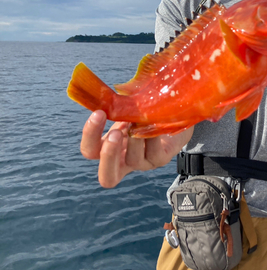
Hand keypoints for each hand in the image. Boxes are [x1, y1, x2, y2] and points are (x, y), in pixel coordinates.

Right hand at [80, 110, 194, 187]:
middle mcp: (124, 159)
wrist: (174, 114)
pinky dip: (151, 137)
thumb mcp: (126, 108)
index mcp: (110, 147)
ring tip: (137, 121)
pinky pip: (154, 153)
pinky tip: (152, 123)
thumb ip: (115, 104)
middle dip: (108, 155)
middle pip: (107, 177)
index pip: (90, 150)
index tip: (98, 113)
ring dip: (133, 139)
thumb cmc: (145, 111)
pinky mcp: (161, 159)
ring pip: (133, 161)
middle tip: (115, 133)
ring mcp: (143, 162)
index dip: (90, 136)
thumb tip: (104, 92)